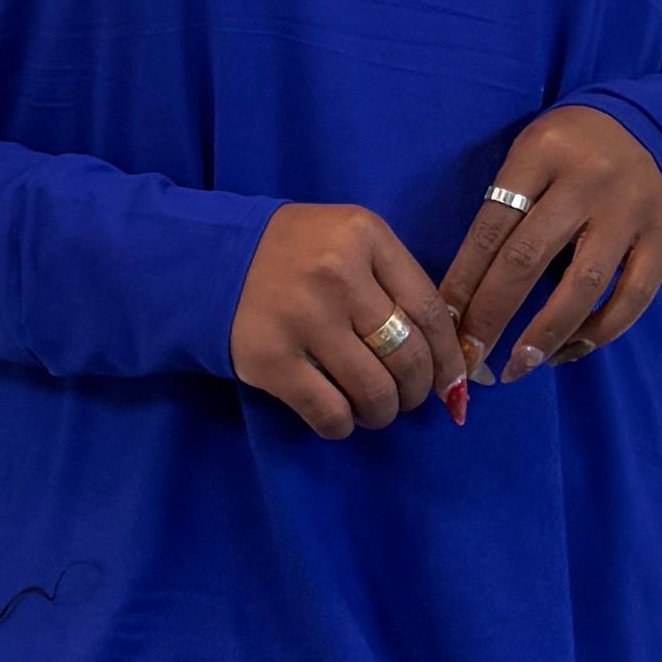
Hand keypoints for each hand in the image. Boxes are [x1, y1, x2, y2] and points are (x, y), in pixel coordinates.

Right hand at [229, 203, 472, 437]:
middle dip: (416, 390)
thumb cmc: (296, 254)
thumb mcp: (350, 242)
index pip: (430, 309)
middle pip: (407, 355)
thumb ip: (396, 281)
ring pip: (374, 391)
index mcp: (364, 236)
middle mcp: (337, 274)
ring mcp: (303, 319)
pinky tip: (340, 417)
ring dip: (383, 412)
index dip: (448, 356)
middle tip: (406, 397)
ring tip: (374, 409)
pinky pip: (330, 413)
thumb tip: (447, 354)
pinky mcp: (273, 361)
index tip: (451, 382)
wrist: (210, 262)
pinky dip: (344, 425)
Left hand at [440, 105, 661, 379]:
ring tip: (517, 367)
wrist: (646, 127)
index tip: (443, 327)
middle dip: (492, 316)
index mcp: (540, 153)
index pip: (491, 228)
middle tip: (469, 360)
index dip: (462, 283)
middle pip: (528, 257)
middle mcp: (587, 179)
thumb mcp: (527, 158)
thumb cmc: (567, 155)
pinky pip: (632, 298)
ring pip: (583, 284)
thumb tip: (459, 301)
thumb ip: (501, 214)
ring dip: (546, 334)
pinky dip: (598, 332)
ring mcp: (630, 209)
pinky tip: (567, 350)